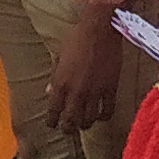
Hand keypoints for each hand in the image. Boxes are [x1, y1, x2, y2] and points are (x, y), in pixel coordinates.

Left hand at [45, 16, 125, 133]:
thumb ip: (54, 76)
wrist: (99, 29)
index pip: (54, 110)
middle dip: (68, 128)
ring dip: (86, 124)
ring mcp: (94, 92)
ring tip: (85, 124)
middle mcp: (76, 92)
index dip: (52, 121)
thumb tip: (48, 92)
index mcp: (61, 83)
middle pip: (71, 120)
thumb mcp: (59, 55)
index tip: (52, 124)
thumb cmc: (76, 38)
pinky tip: (101, 116)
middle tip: (68, 130)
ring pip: (89, 119)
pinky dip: (104, 117)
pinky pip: (107, 111)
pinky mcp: (110, 89)